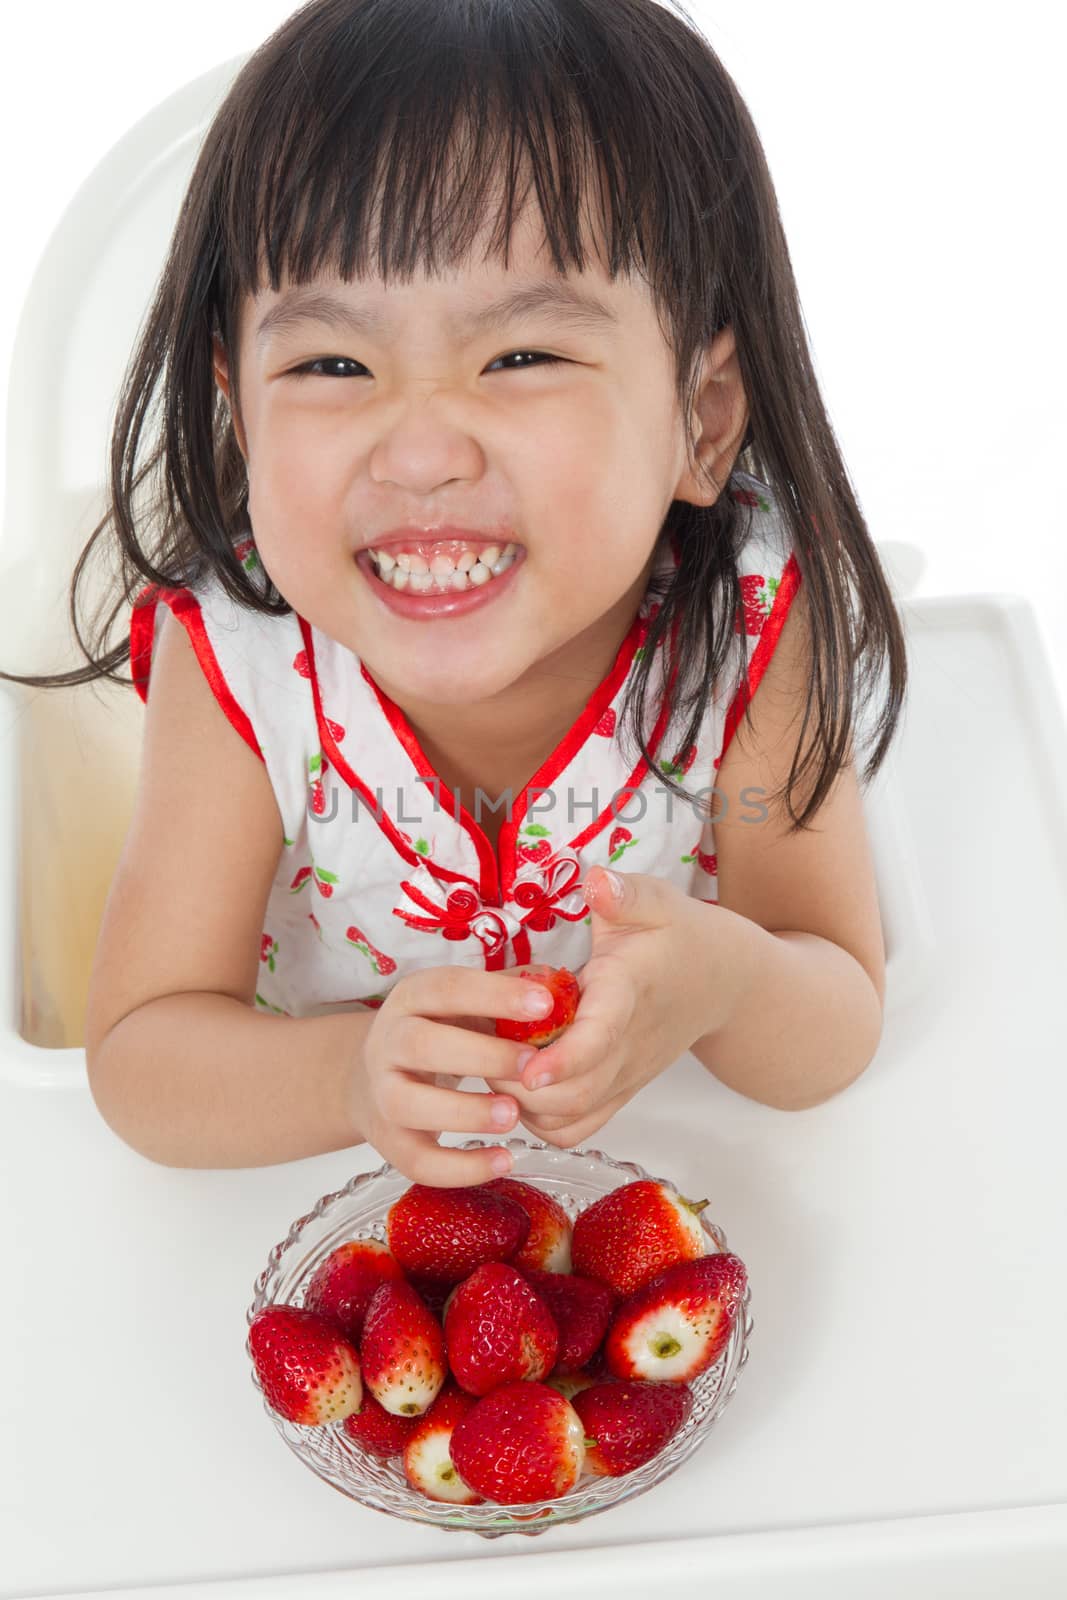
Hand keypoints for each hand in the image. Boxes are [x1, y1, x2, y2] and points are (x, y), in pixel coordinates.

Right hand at [355, 964, 555, 1185]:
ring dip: (464, 1112)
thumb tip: (562, 993)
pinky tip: (503, 1161)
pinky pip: (416, 1161)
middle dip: (481, 1056)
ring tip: (513, 1115)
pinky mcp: (387, 1140)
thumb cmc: (440, 1033)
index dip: (495, 995)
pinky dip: (460, 1168)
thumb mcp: (464, 1004)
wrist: (373, 1076)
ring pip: (408, 1104)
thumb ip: (507, 997)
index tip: (544, 1004)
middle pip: (421, 1045)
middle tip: (530, 1067)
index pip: (448, 987)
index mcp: (413, 998)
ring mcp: (382, 1093)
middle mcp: (388, 1041)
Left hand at [484, 866, 735, 1147]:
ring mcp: (624, 1076)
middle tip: (481, 1050)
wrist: (721, 981)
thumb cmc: (680, 937)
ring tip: (493, 1066)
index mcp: (628, 995)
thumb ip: (624, 894)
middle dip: (521, 1085)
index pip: (599, 1038)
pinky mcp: (619, 1091)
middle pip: (575, 1093)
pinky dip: (541, 1121)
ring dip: (525, 1106)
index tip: (528, 1068)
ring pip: (572, 1118)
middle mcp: (626, 1046)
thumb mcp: (656, 902)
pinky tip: (518, 1088)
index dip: (563, 1058)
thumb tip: (595, 880)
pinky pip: (577, 1128)